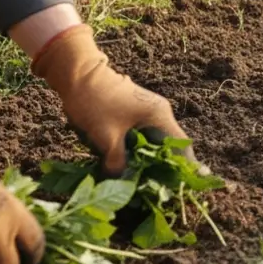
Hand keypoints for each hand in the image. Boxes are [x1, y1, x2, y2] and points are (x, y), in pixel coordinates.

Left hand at [31, 24, 193, 176]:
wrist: (76, 74)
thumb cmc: (94, 102)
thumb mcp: (106, 138)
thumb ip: (117, 163)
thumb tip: (120, 180)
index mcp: (159, 115)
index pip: (181, 146)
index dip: (186, 167)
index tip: (186, 185)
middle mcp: (158, 112)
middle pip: (170, 145)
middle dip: (166, 167)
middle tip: (163, 189)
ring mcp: (146, 111)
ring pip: (155, 141)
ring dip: (150, 159)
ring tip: (147, 180)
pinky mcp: (133, 113)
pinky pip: (143, 136)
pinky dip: (139, 151)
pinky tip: (131, 164)